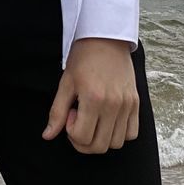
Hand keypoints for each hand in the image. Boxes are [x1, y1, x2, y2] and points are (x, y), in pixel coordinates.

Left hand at [41, 37, 138, 153]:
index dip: (71, 133)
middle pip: (100, 146)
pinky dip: (119, 134)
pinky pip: (132, 133)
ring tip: (94, 118)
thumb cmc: (84, 57)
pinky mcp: (135, 102)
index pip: (82, 138)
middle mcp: (113, 104)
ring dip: (102, 139)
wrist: (105, 37)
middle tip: (80, 121)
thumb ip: (57, 112)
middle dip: (84, 142)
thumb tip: (47, 135)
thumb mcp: (66, 82)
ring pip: (116, 143)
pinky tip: (108, 120)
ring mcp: (127, 104)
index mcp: (93, 98)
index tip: (71, 114)